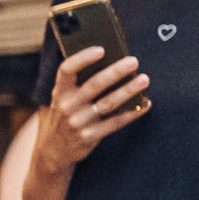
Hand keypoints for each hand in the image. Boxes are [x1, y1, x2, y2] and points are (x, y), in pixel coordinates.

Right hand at [35, 48, 150, 173]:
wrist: (53, 150)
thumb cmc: (64, 116)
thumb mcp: (62, 99)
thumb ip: (78, 83)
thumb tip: (110, 62)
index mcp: (60, 92)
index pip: (67, 70)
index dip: (83, 58)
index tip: (101, 49)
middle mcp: (67, 106)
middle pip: (94, 85)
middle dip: (115, 72)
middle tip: (133, 61)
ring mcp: (78, 122)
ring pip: (108, 103)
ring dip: (128, 90)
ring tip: (144, 79)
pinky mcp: (89, 136)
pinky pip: (115, 123)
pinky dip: (132, 113)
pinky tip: (145, 104)